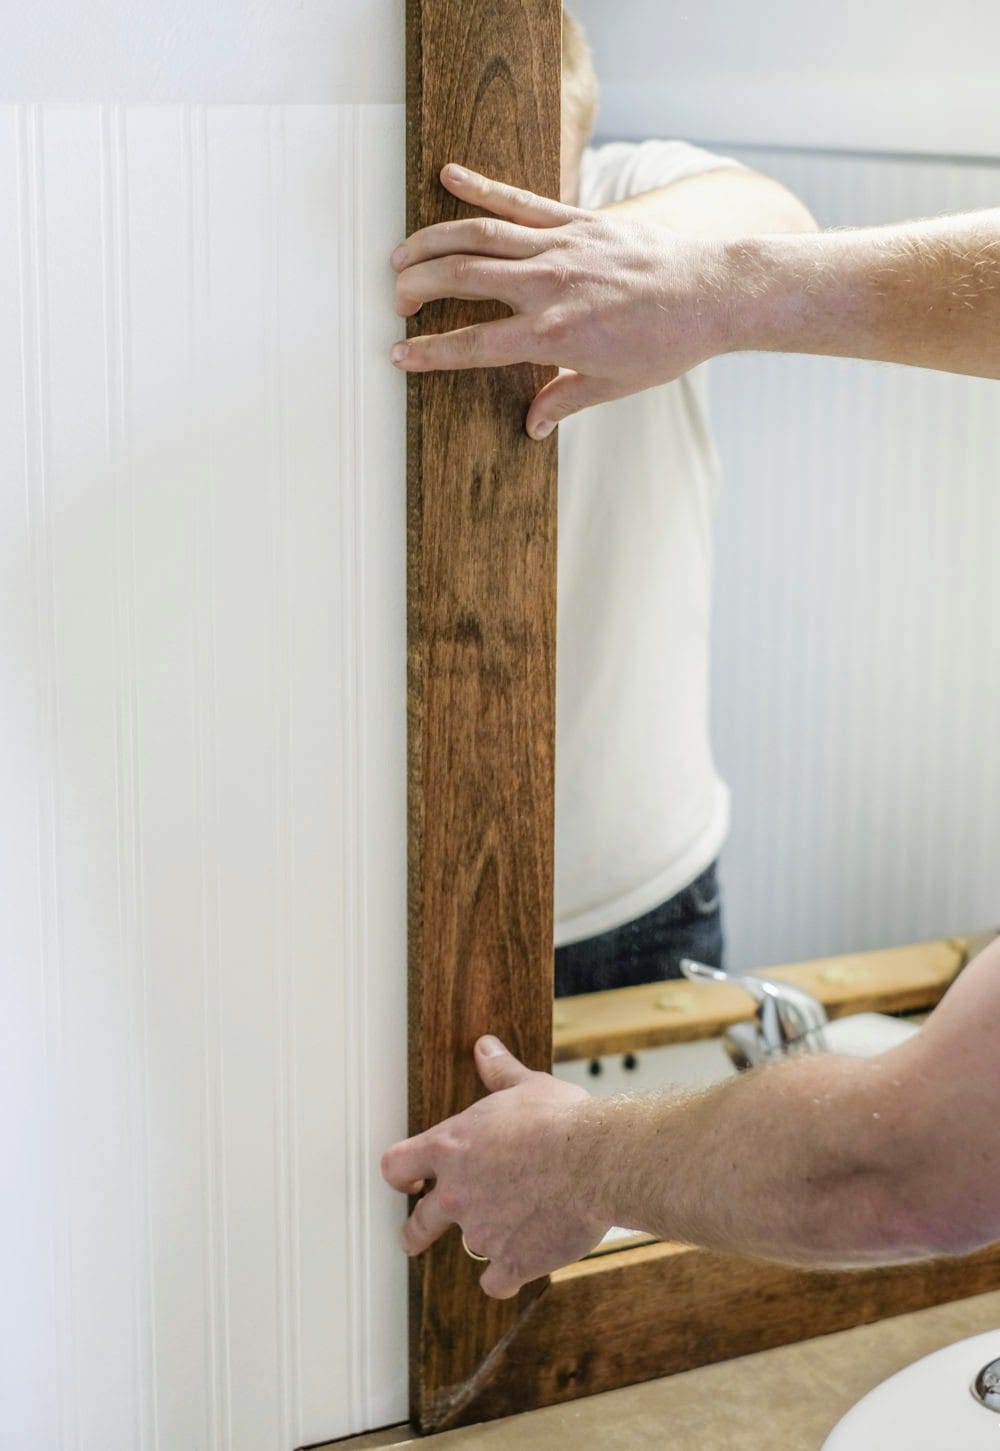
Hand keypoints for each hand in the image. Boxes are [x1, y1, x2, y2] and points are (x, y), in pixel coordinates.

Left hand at [381, 1035, 610, 1297]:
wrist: (595, 1161)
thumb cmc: (562, 1119)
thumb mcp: (527, 1085)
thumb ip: (499, 1072)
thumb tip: (485, 1047)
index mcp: (451, 1147)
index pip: (396, 1166)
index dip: (400, 1174)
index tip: (408, 1180)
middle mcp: (456, 1193)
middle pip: (417, 1224)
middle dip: (415, 1231)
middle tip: (415, 1236)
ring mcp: (481, 1232)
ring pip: (469, 1247)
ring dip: (486, 1240)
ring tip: (512, 1228)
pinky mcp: (512, 1262)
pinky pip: (496, 1282)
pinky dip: (508, 1275)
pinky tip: (522, 1262)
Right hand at [390, 164, 730, 439]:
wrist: (711, 294)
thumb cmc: (666, 344)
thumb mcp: (613, 385)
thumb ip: (563, 401)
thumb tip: (531, 425)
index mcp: (552, 335)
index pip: (473, 345)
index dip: (430, 352)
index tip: (399, 353)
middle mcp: (548, 286)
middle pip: (462, 280)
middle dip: (418, 289)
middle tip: (395, 300)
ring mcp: (560, 247)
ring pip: (479, 235)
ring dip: (432, 242)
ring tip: (401, 254)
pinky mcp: (576, 220)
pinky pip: (519, 200)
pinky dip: (481, 186)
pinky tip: (448, 177)